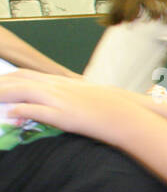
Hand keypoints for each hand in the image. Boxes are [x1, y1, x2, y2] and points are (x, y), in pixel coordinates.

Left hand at [0, 70, 140, 142]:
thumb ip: (66, 98)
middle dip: (0, 85)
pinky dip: (22, 111)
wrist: (127, 115)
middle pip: (19, 80)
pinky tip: (10, 115)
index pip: (25, 75)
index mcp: (61, 83)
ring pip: (23, 91)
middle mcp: (57, 88)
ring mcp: (61, 100)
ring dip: (3, 95)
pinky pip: (39, 111)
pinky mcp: (66, 116)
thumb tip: (53, 104)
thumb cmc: (109, 108)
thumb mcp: (85, 98)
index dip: (6, 79)